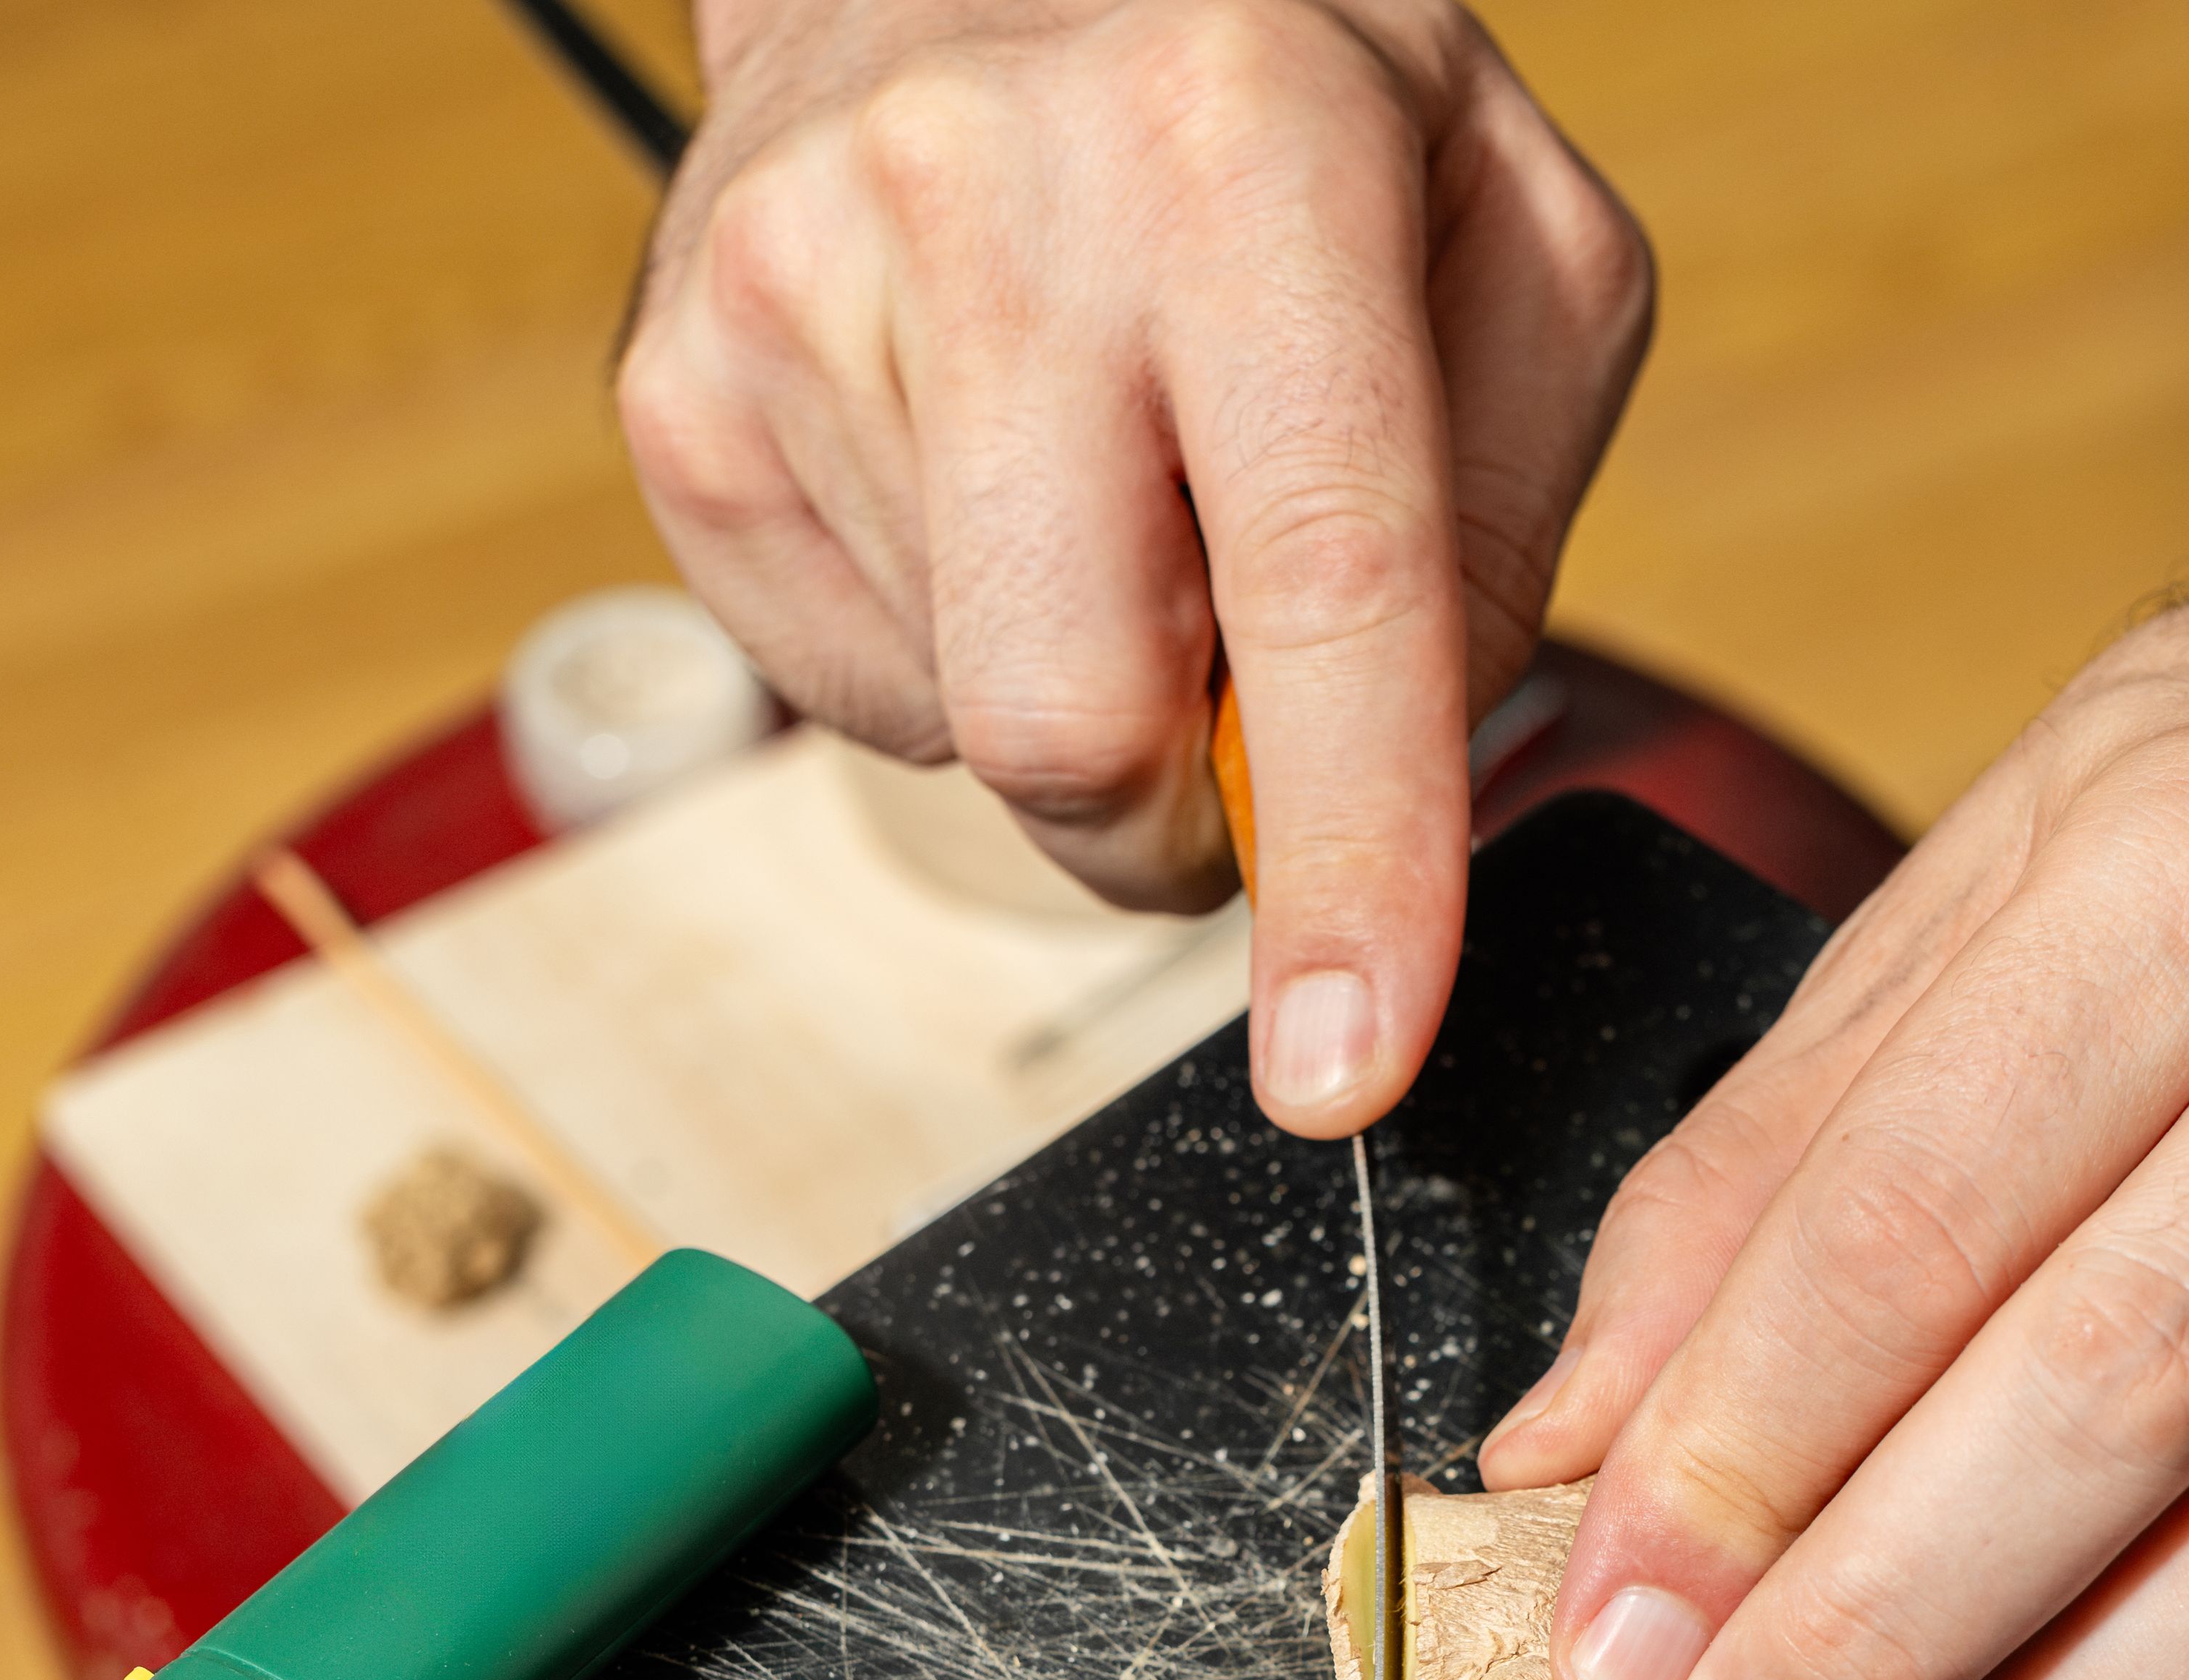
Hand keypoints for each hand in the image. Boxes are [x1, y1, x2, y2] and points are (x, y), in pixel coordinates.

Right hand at [615, 0, 1651, 1134]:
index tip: (1346, 1065)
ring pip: (971, 736)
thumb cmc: (1280, 105)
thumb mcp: (1511, 251)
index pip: (1317, 584)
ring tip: (1095, 479)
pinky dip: (950, 649)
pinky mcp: (676, 400)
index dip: (1348, 860)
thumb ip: (1488, 541)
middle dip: (1185, 802)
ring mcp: (790, 301)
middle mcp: (988, 201)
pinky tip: (979, 477)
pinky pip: (852, 694)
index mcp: (1240, 146)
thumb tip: (1365, 814)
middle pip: (1082, 735)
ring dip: (1075, 691)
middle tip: (1232, 675)